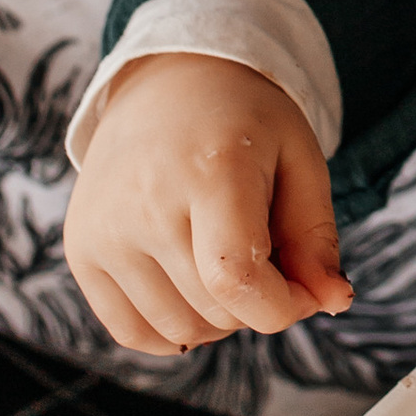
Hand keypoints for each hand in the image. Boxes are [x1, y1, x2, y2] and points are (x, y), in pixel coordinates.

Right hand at [64, 53, 353, 355]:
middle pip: (217, 310)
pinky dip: (173, 330)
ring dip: (219, 317)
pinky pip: (132, 332)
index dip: (284, 306)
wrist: (168, 82)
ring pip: (180, 329)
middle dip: (259, 301)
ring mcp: (103, 229)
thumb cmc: (244, 121)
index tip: (304, 290)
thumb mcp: (299, 159)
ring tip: (227, 261)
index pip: (239, 281)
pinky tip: (192, 288)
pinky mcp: (81, 250)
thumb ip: (317, 236)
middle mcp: (144, 202)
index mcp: (209, 169)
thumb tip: (334, 301)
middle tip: (264, 253)